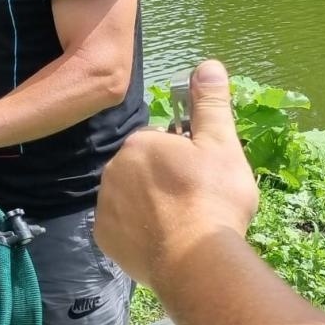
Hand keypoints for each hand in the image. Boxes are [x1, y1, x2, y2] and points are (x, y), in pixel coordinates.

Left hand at [96, 59, 259, 284]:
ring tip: (181, 224)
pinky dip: (138, 232)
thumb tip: (207, 64)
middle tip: (195, 202)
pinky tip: (163, 241)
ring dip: (151, 206)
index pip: (162, 142)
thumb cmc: (212, 198)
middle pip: (144, 170)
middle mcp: (113, 169)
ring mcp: (104, 205)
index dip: (186, 159)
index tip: (203, 177)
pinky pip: (122, 227)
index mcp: (140, 143)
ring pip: (131, 198)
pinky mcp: (103, 237)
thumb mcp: (221, 144)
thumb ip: (210, 104)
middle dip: (165, 181)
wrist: (195, 260)